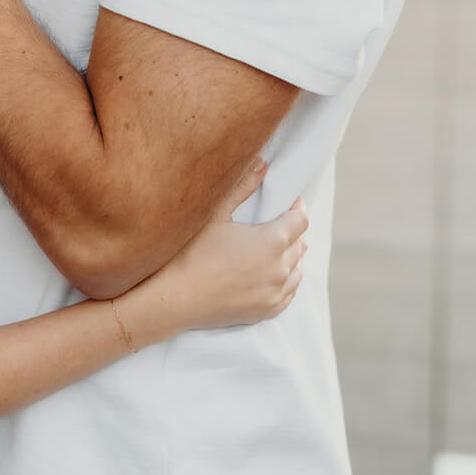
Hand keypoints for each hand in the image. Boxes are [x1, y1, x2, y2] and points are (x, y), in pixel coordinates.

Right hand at [117, 160, 307, 341]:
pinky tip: (276, 273)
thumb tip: (262, 163)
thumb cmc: (191, 253)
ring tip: (278, 245)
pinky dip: (287, 279)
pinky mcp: (266, 311)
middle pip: (300, 243)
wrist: (175, 298)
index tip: (291, 200)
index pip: (300, 220)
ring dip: (292, 254)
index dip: (297, 206)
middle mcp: (280, 269)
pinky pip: (289, 292)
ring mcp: (275, 293)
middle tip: (280, 219)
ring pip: (297, 269)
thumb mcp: (215, 214)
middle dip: (293, 229)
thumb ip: (242, 187)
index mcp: (272, 242)